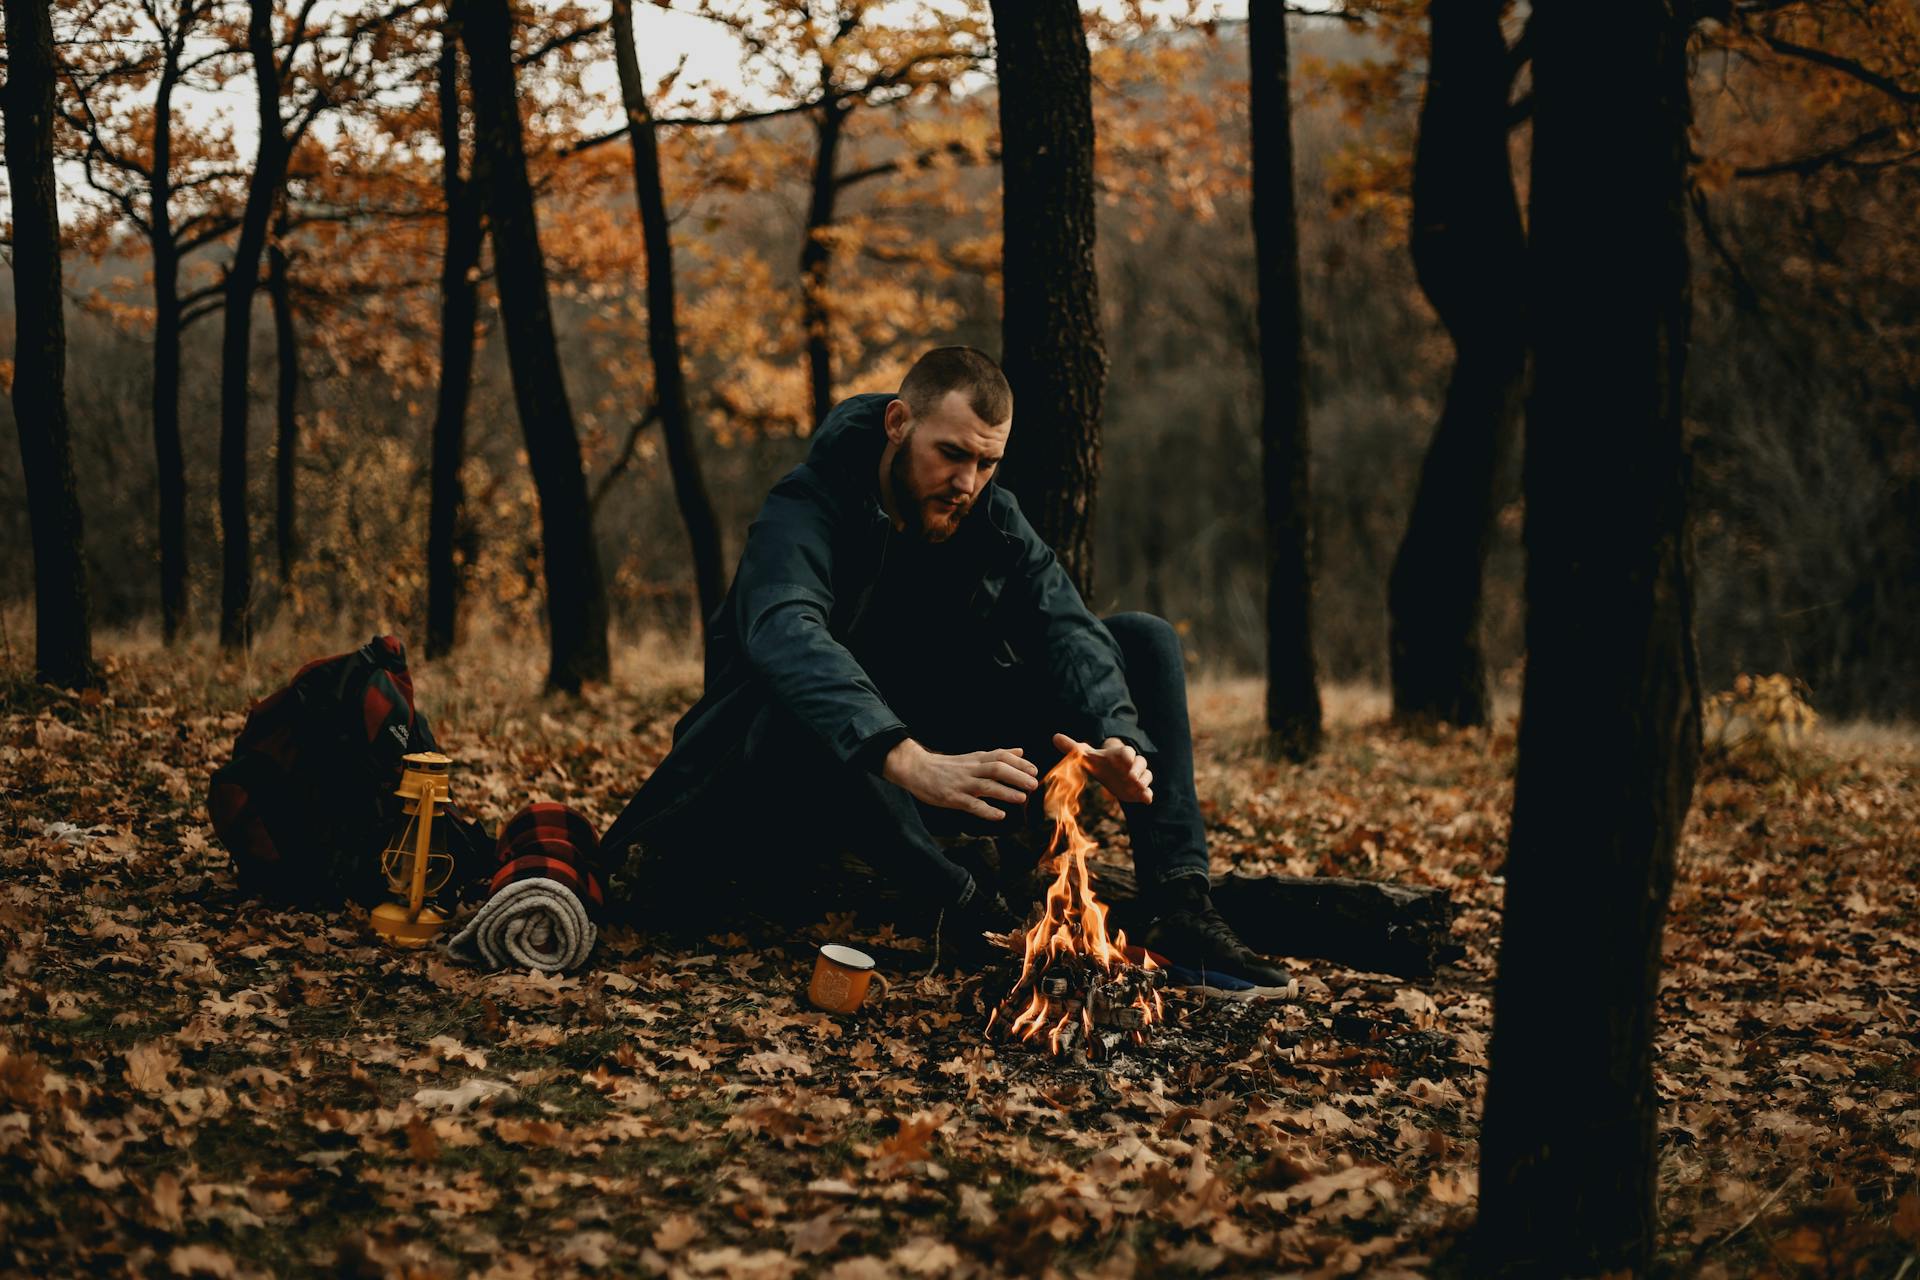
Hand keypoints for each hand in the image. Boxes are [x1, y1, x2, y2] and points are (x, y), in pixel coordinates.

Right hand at [882, 739, 1039, 820]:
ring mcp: (962, 784)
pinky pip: (972, 805)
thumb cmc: (947, 766)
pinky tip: (1000, 815)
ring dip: (1006, 792)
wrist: (917, 769)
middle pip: (997, 769)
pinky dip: (987, 810)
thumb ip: (997, 755)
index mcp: (976, 759)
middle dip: (1017, 776)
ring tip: (1022, 798)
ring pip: (986, 786)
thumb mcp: (973, 757)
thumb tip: (1020, 751)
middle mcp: (971, 770)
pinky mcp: (952, 798)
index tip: (1034, 770)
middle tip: (1034, 784)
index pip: (1001, 756)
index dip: (1019, 763)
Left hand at [1052, 733, 1153, 804]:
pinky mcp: (1139, 789)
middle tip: (1132, 778)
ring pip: (1147, 775)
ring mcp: (1137, 776)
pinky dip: (1148, 794)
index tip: (1124, 759)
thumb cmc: (1098, 762)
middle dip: (1138, 769)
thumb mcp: (1084, 755)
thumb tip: (1054, 737)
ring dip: (1144, 781)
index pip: (1127, 752)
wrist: (1109, 771)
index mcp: (1119, 754)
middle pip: (1141, 762)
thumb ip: (1071, 747)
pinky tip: (1146, 800)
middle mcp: (1131, 764)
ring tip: (1139, 788)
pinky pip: (1148, 791)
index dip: (1126, 756)